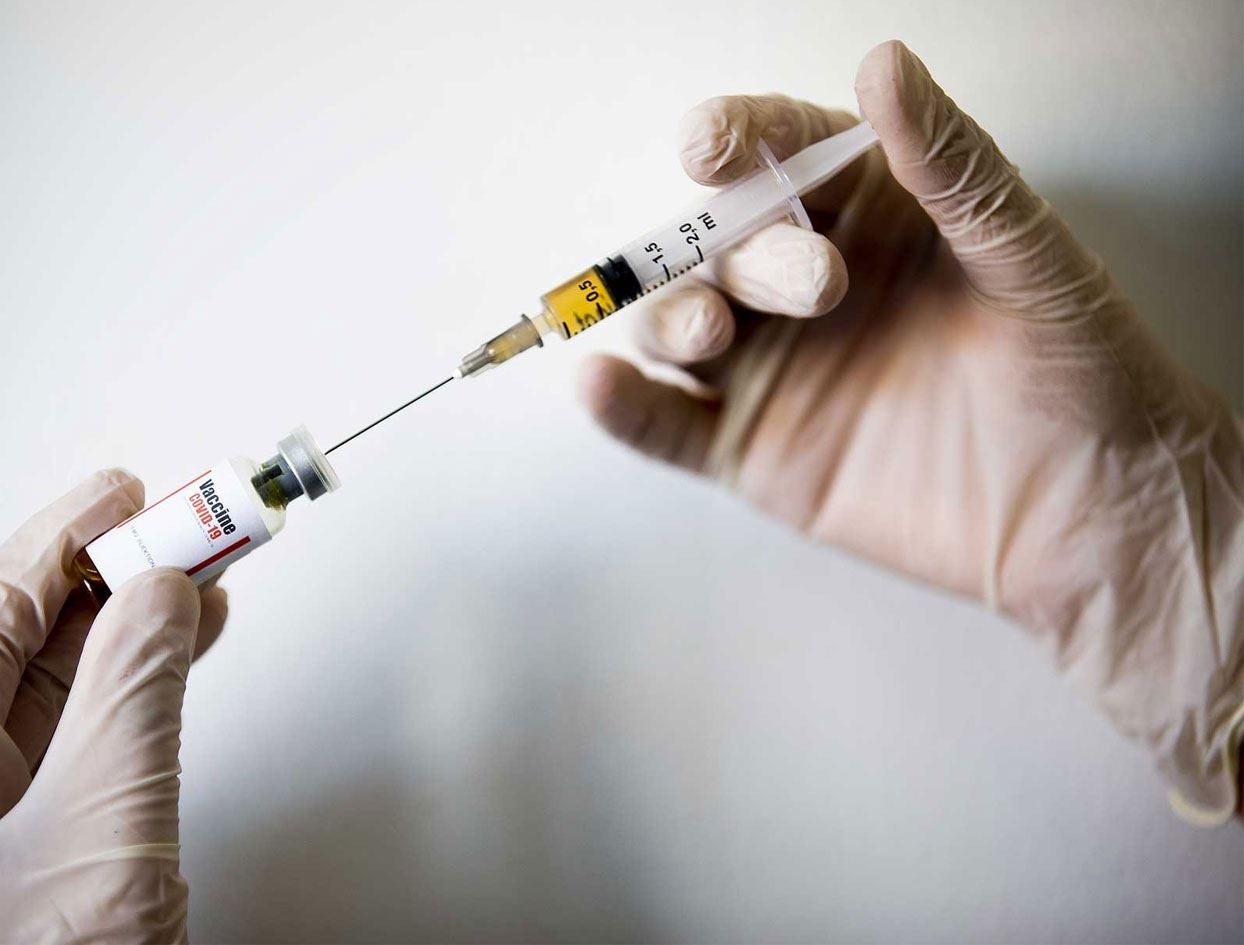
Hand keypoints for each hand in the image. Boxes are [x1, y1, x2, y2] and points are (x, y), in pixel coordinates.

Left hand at [0, 471, 227, 940]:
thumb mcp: (104, 835)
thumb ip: (134, 700)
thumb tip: (161, 599)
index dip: (51, 550)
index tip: (115, 497)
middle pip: (23, 654)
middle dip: (107, 581)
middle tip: (179, 525)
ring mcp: (4, 830)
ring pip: (70, 689)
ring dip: (140, 626)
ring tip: (204, 569)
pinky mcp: (64, 847)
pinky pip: (102, 733)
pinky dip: (151, 681)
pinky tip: (191, 641)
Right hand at [579, 42, 1242, 820]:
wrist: (1096, 514)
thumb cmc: (1082, 373)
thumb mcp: (1027, 252)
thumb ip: (948, 165)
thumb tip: (883, 64)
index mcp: (869, 217)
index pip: (777, 155)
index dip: (735, 139)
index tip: (714, 145)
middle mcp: (806, 286)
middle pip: (719, 241)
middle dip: (743, 250)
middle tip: (817, 284)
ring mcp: (774, 369)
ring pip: (679, 323)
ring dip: (672, 316)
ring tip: (709, 333)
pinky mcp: (754, 451)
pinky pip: (668, 424)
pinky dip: (625, 407)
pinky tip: (603, 386)